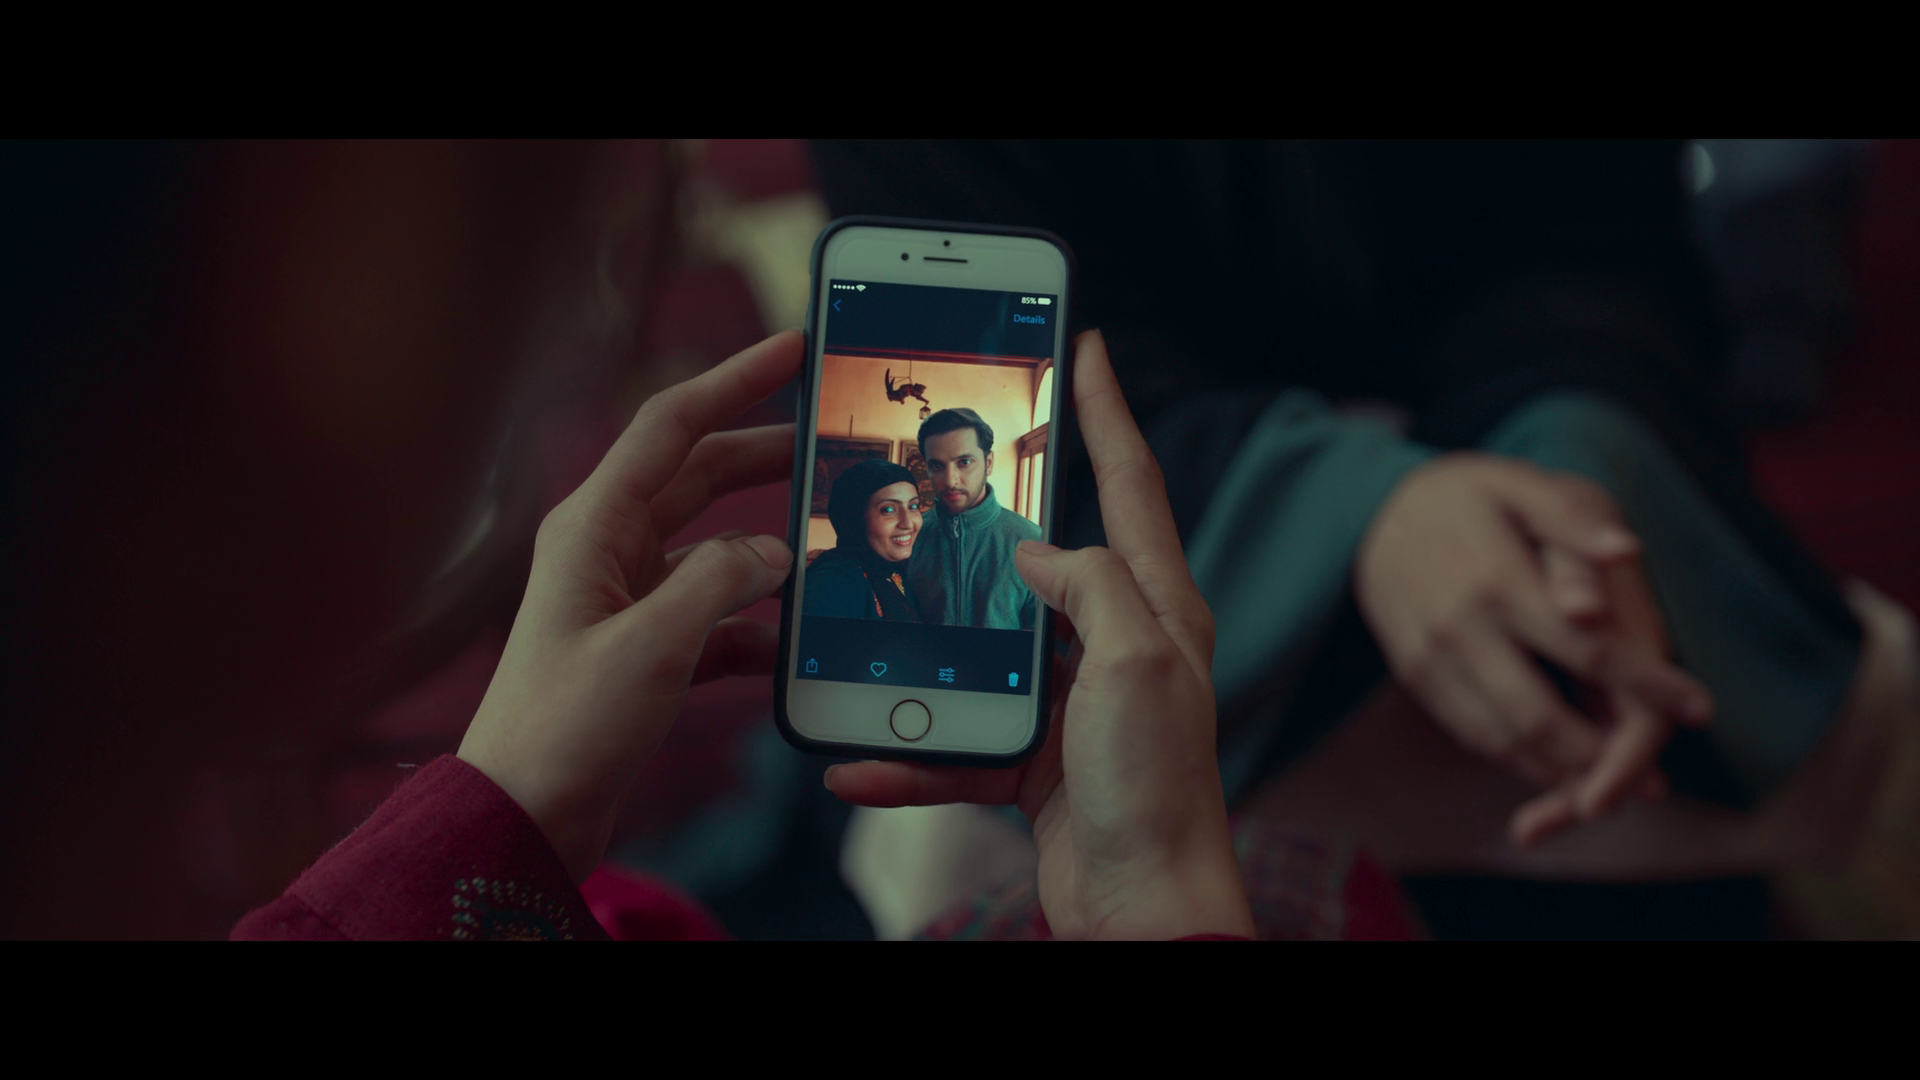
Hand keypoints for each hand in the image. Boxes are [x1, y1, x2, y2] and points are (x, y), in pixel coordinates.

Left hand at [458, 332, 802, 882]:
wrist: (522, 818)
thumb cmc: (564, 727)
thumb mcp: (652, 644)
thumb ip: (723, 582)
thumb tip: (778, 551)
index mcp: (593, 525)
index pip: (671, 425)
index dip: (735, 378)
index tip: (793, 348)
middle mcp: (608, 551)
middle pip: (700, 477)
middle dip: (766, 456)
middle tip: (832, 440)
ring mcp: (626, 602)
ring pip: (715, 550)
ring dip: (769, 551)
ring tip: (833, 548)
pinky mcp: (643, 652)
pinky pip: (714, 618)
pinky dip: (754, 625)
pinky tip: (791, 645)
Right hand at [825, 330, 1254, 940]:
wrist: (1143, 911)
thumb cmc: (1153, 789)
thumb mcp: (1134, 660)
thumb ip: (1088, 584)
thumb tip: (1037, 550)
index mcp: (1156, 607)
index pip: (1131, 481)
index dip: (1106, 408)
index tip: (1085, 344)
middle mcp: (1117, 645)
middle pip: (1044, 558)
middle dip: (989, 523)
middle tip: (937, 474)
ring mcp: (1073, 704)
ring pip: (984, 652)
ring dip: (925, 657)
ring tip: (864, 636)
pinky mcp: (1035, 760)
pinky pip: (959, 740)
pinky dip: (910, 755)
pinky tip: (858, 762)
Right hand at [1355, 454, 1713, 846]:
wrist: (1371, 512)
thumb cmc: (1463, 496)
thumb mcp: (1519, 485)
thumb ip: (1571, 520)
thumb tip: (1626, 552)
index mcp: (1497, 579)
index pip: (1588, 649)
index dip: (1649, 686)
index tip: (1700, 709)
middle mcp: (1460, 628)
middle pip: (1541, 717)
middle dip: (1602, 756)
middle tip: (1654, 776)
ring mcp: (1430, 659)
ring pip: (1502, 739)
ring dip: (1560, 771)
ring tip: (1612, 781)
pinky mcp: (1415, 677)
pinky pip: (1469, 734)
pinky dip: (1516, 760)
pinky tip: (1555, 762)